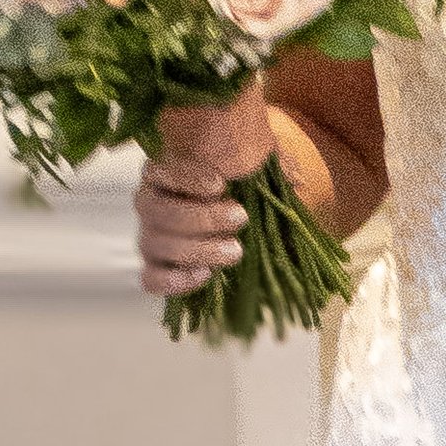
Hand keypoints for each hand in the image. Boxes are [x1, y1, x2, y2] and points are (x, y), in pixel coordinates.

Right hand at [137, 86, 274, 298]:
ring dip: (197, 249)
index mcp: (163, 172)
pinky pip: (151, 279)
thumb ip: (265, 165)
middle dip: (201, 217)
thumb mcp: (251, 167)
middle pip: (157, 211)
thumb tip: (296, 179)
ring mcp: (150, 236)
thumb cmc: (236, 184)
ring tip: (236, 251)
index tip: (220, 184)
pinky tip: (206, 275)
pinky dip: (174, 280)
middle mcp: (149, 202)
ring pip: (154, 244)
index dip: (187, 178)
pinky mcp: (157, 267)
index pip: (161, 171)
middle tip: (240, 218)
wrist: (229, 214)